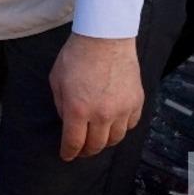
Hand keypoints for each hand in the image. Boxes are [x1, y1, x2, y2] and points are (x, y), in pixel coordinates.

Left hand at [49, 33, 142, 160]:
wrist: (105, 38)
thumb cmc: (76, 56)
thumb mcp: (56, 80)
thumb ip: (61, 104)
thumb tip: (67, 120)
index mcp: (78, 109)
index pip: (74, 142)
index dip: (69, 152)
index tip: (66, 156)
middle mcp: (102, 114)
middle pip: (96, 145)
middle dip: (86, 151)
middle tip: (81, 150)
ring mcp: (122, 109)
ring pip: (115, 139)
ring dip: (105, 142)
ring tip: (97, 139)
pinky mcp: (136, 102)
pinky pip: (130, 125)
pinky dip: (121, 129)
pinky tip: (113, 125)